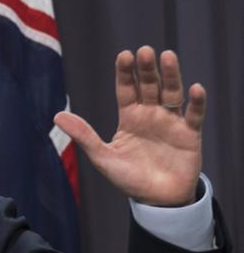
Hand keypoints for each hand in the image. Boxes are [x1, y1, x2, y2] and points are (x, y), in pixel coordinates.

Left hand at [54, 46, 204, 206]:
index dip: (125, 73)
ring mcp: (171, 122)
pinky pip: (194, 115)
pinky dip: (196, 102)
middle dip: (146, 69)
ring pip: (172, 93)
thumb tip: (56, 116)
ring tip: (168, 57)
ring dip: (171, 76)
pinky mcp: (190, 135)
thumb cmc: (128, 178)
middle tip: (145, 51)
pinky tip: (196, 89)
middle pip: (149, 86)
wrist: (157, 201)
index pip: (126, 89)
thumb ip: (84, 135)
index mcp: (129, 117)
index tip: (124, 55)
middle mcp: (150, 114)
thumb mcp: (102, 157)